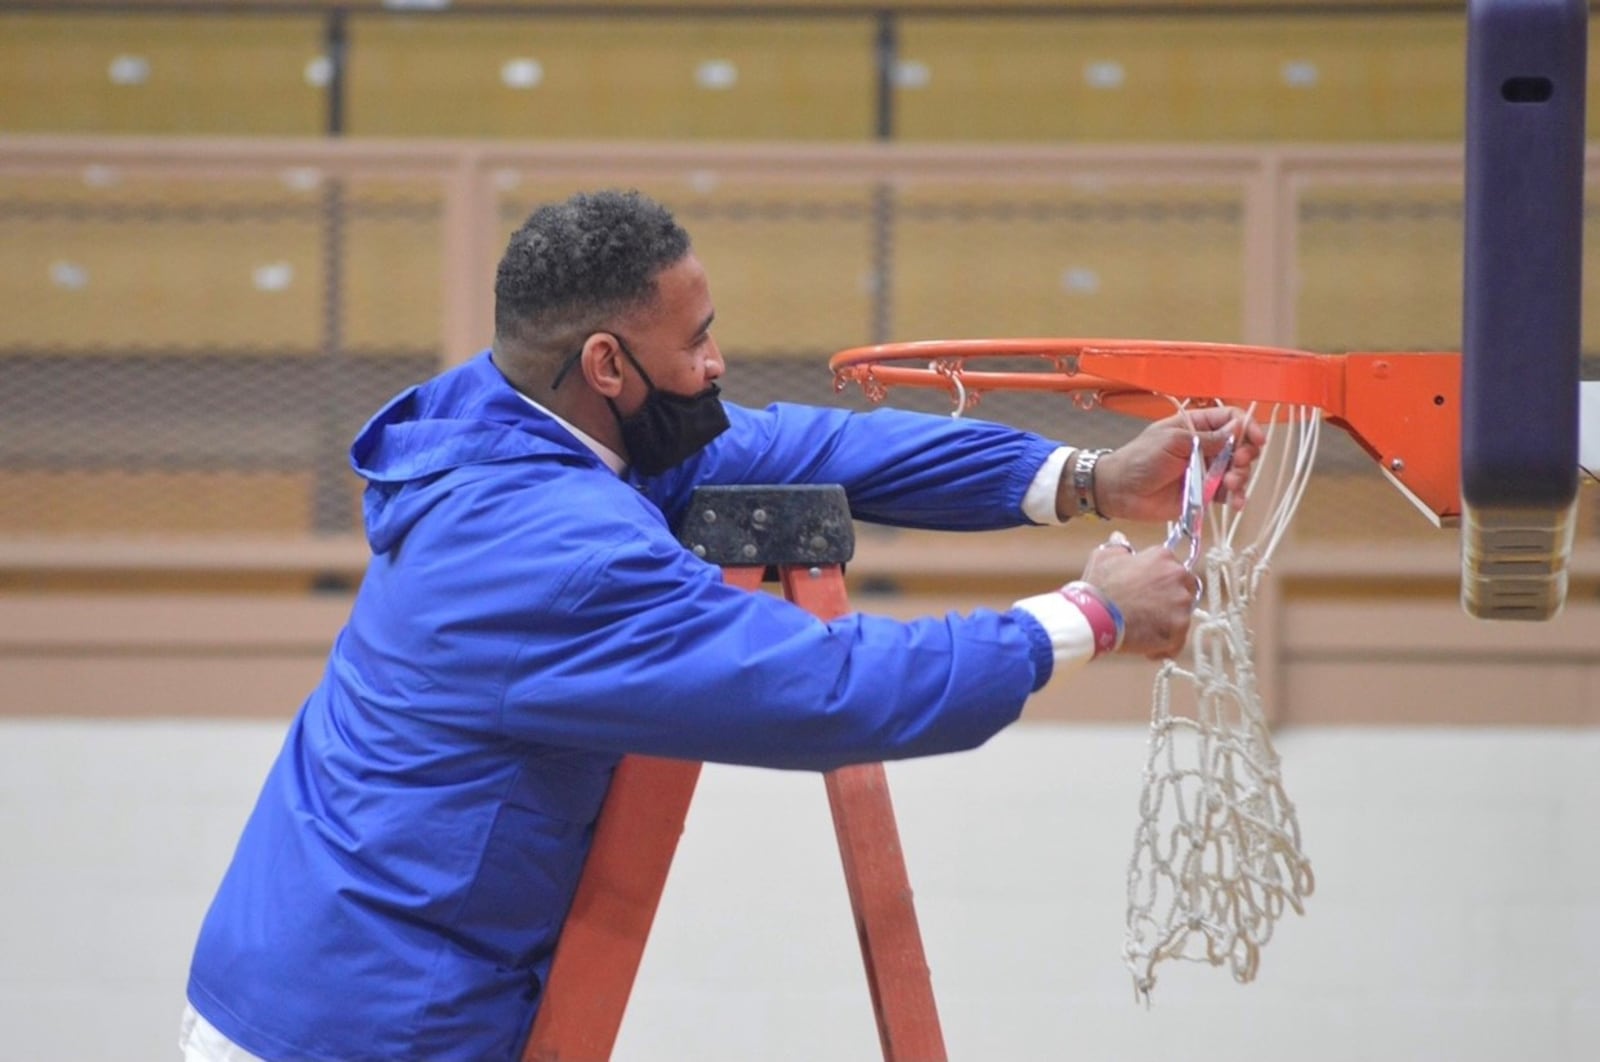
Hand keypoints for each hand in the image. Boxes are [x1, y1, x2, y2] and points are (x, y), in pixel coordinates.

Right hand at [1081, 539, 1198, 657]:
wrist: (1095, 617)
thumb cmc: (1098, 586)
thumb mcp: (1103, 557)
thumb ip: (1118, 546)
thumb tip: (1120, 538)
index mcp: (1163, 557)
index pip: (1172, 567)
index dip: (1159, 580)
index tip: (1146, 589)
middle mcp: (1178, 577)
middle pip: (1184, 591)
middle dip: (1169, 601)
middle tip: (1147, 611)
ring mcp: (1181, 605)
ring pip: (1180, 617)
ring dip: (1165, 624)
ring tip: (1142, 631)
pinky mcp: (1178, 630)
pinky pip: (1176, 642)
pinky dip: (1163, 646)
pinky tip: (1146, 648)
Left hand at [1091, 406, 1264, 522]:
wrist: (1120, 491)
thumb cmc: (1141, 459)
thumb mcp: (1174, 442)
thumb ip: (1208, 438)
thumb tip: (1239, 427)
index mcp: (1196, 425)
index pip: (1230, 419)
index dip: (1247, 427)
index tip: (1257, 439)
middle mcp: (1205, 446)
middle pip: (1240, 446)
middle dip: (1246, 455)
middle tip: (1239, 463)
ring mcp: (1206, 470)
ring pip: (1237, 471)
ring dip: (1241, 477)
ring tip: (1231, 485)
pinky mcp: (1204, 493)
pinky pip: (1227, 494)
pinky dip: (1235, 497)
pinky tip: (1236, 503)